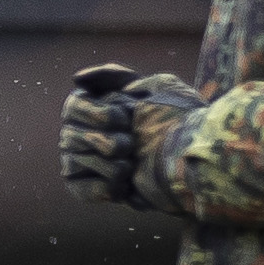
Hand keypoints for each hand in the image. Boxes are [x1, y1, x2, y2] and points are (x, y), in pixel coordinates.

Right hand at [59, 66, 194, 207]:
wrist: (190, 159)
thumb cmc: (171, 118)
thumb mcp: (150, 85)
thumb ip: (113, 75)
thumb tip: (77, 79)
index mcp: (86, 107)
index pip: (74, 107)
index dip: (100, 115)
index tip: (125, 119)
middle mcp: (75, 133)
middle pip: (73, 137)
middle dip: (111, 143)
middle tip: (132, 146)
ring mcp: (75, 160)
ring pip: (78, 163)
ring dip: (113, 167)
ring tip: (134, 168)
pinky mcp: (81, 187)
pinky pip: (81, 189)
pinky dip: (105, 188)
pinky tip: (126, 186)